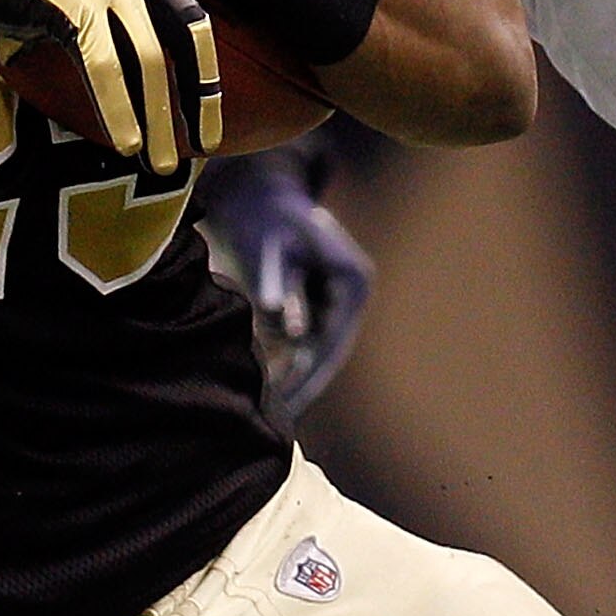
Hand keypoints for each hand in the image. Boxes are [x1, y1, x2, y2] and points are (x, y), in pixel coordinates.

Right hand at [0, 0, 219, 175]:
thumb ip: (103, 13)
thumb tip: (121, 67)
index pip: (188, 20)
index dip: (205, 71)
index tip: (209, 113)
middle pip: (180, 42)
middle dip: (196, 101)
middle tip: (204, 147)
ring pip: (147, 62)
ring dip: (159, 119)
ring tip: (163, 161)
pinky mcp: (68, 6)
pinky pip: (104, 69)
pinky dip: (119, 110)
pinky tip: (127, 142)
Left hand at [199, 136, 372, 413]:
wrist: (262, 191)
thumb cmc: (265, 216)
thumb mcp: (271, 247)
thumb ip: (279, 285)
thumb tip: (292, 331)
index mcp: (353, 280)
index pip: (334, 342)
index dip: (310, 378)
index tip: (288, 407)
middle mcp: (353, 291)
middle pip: (330, 352)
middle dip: (305, 387)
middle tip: (278, 425)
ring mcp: (340, 298)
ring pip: (320, 350)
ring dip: (298, 380)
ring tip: (272, 417)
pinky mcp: (321, 301)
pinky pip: (308, 340)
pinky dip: (290, 361)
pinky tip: (270, 389)